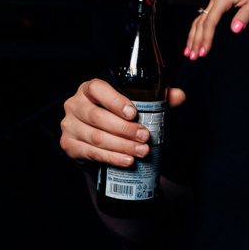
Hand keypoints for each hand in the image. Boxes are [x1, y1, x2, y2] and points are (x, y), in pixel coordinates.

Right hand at [60, 79, 185, 166]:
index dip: (116, 101)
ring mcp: (69, 126)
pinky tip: (127, 160)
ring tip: (142, 151)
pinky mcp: (69, 145)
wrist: (97, 143)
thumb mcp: (135, 106)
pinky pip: (92, 153)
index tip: (134, 114)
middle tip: (145, 137)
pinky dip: (111, 158)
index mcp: (89, 89)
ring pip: (97, 137)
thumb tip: (179, 95)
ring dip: (122, 146)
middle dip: (125, 129)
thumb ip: (156, 99)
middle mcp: (74, 105)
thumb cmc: (116, 118)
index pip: (98, 89)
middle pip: (98, 117)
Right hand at [184, 0, 248, 59]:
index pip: (210, 22)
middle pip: (201, 22)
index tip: (204, 52)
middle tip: (194, 57)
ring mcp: (215, 1)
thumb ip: (245, 15)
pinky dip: (197, 30)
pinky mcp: (217, 4)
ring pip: (199, 20)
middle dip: (196, 41)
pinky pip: (203, 18)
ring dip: (193, 37)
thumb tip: (235, 29)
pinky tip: (194, 40)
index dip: (206, 38)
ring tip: (189, 53)